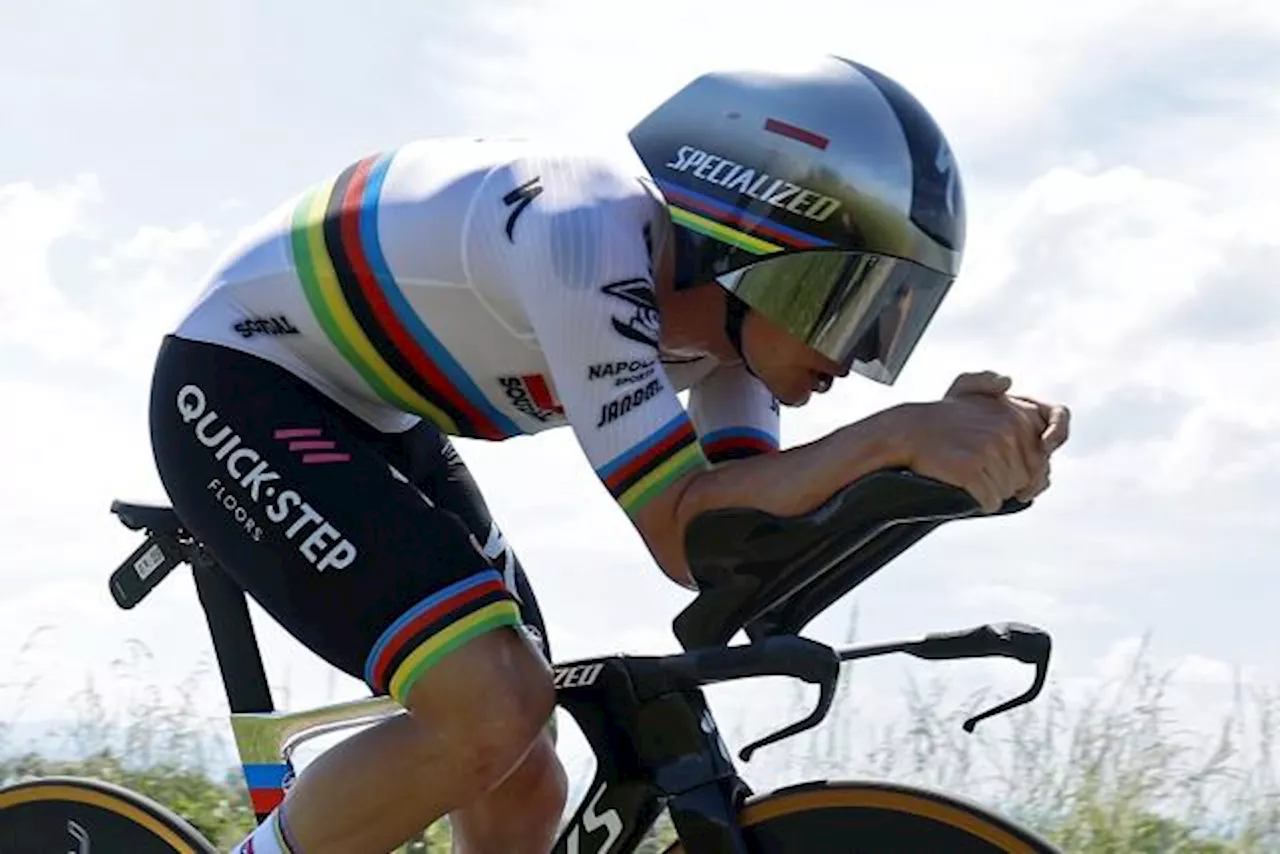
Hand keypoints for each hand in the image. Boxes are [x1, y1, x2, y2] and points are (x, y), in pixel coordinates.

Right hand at [887, 371, 1064, 512]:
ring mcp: (990, 450)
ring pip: (1008, 491)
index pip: (1044, 458)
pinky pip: (991, 501)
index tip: (1027, 480)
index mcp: (1017, 414)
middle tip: (983, 470)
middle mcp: (1008, 430)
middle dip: (1008, 480)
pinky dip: (979, 501)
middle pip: (1026, 478)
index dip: (1036, 473)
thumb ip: (989, 381)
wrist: (906, 433)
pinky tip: (965, 486)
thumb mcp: (965, 388)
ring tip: (970, 473)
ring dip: (992, 490)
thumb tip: (1007, 381)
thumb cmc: (939, 418)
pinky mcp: (972, 469)